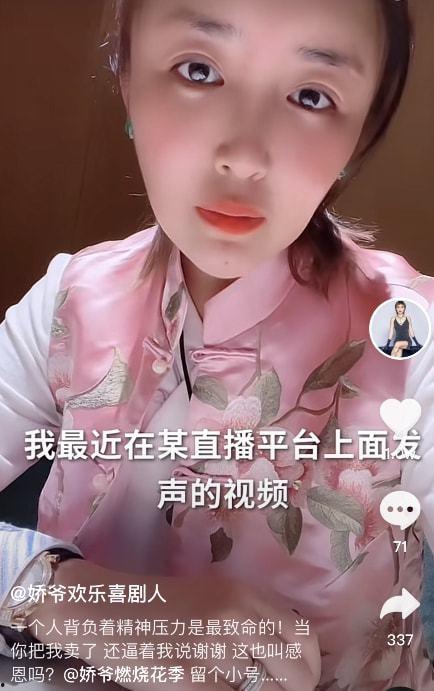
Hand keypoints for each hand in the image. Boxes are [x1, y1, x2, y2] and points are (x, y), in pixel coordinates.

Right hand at [33, 558, 320, 690]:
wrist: (107, 611)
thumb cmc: (161, 606)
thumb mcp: (214, 597)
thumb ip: (251, 620)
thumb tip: (287, 660)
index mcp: (245, 597)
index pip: (304, 640)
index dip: (309, 669)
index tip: (298, 681)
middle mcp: (237, 621)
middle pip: (295, 677)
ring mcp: (215, 653)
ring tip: (229, 683)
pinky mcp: (193, 682)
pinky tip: (212, 689)